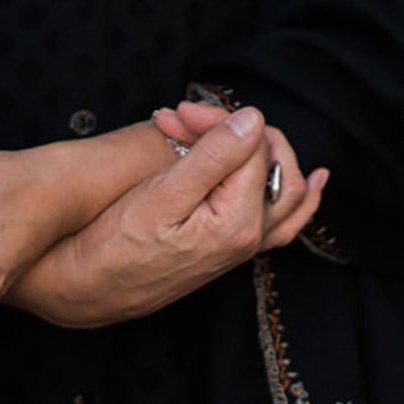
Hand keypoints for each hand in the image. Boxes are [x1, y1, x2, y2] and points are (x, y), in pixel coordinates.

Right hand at [10, 104, 327, 328]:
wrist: (87, 290)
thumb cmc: (115, 245)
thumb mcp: (160, 196)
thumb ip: (212, 157)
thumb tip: (253, 119)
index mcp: (238, 223)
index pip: (251, 146)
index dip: (217, 119)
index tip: (176, 113)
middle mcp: (250, 237)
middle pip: (270, 161)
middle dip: (230, 128)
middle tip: (182, 116)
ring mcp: (243, 245)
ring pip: (280, 184)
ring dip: (246, 147)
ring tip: (220, 123)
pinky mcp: (231, 247)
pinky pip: (284, 216)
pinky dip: (298, 192)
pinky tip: (315, 179)